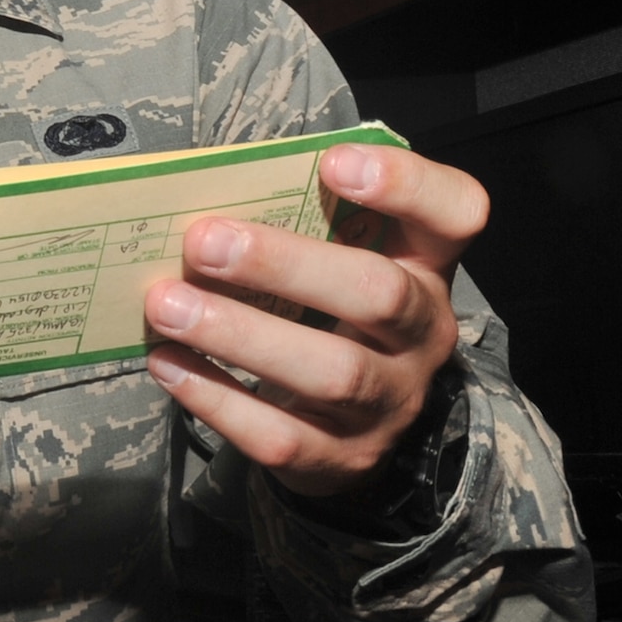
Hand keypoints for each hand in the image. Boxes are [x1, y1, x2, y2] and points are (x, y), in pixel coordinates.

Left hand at [143, 143, 485, 497]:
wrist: (349, 429)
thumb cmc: (326, 312)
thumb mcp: (334, 260)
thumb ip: (293, 223)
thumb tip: (188, 193)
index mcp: (424, 263)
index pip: (455, 212)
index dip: (406, 184)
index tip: (334, 162)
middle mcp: (421, 333)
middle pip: (379, 294)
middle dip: (285, 264)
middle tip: (202, 241)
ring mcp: (389, 402)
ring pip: (330, 372)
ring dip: (238, 334)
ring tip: (165, 305)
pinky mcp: (344, 459)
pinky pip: (282, 435)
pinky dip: (216, 398)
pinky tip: (167, 364)